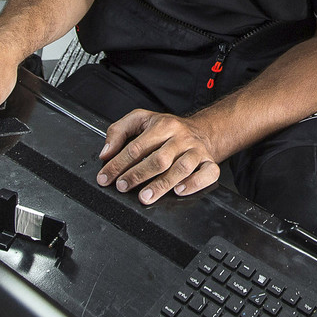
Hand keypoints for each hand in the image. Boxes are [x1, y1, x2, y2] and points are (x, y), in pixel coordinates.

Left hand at [97, 110, 221, 204]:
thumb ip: (118, 132)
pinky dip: (194, 184)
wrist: (203, 130)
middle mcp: (181, 137)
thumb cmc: (168, 128)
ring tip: (145, 197)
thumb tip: (106, 153)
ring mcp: (197, 150)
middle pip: (159, 159)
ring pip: (182, 168)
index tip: (106, 177)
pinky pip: (207, 173)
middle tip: (123, 187)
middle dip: (138, 175)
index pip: (137, 147)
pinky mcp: (210, 162)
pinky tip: (179, 191)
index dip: (118, 164)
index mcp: (163, 125)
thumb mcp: (141, 120)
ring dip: (162, 185)